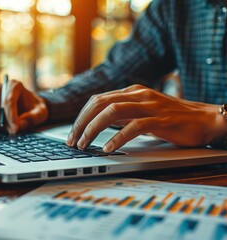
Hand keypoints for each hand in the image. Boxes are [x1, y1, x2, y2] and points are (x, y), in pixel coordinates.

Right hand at [0, 80, 47, 133]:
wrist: (29, 108)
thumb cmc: (34, 109)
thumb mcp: (40, 112)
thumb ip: (33, 117)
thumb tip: (20, 123)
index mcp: (14, 85)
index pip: (8, 100)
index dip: (10, 116)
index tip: (15, 129)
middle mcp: (0, 88)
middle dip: (0, 120)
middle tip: (10, 131)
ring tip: (7, 129)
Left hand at [66, 84, 226, 151]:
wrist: (204, 119)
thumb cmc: (171, 118)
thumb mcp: (142, 112)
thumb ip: (123, 114)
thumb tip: (99, 124)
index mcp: (131, 92)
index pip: (97, 100)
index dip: (82, 116)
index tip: (73, 133)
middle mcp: (138, 94)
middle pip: (100, 103)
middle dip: (82, 122)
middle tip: (73, 141)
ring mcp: (149, 105)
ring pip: (112, 111)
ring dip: (94, 129)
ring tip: (84, 144)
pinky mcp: (161, 119)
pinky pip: (134, 126)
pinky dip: (118, 138)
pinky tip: (108, 148)